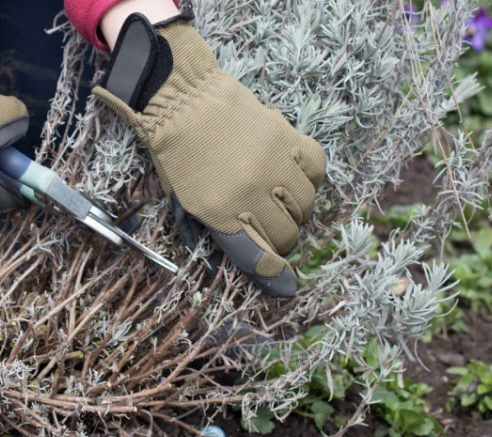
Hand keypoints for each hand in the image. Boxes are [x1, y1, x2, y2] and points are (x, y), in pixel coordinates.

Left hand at [94, 15, 326, 296]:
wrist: (181, 97)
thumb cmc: (176, 152)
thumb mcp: (183, 201)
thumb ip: (214, 229)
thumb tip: (245, 254)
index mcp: (220, 213)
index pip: (259, 256)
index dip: (275, 275)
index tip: (285, 284)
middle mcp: (251, 193)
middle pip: (287, 234)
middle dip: (281, 238)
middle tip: (270, 226)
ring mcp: (273, 165)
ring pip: (306, 205)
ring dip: (297, 210)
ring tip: (281, 199)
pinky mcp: (287, 137)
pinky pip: (316, 168)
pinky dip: (310, 176)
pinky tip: (295, 174)